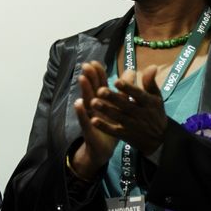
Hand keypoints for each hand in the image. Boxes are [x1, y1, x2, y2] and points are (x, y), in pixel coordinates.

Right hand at [71, 61, 116, 176]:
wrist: (104, 148)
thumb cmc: (111, 125)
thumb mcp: (120, 107)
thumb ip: (124, 89)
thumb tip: (132, 71)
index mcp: (103, 101)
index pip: (99, 84)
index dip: (97, 73)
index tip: (95, 62)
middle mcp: (94, 107)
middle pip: (91, 89)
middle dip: (89, 77)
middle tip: (86, 65)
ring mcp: (90, 116)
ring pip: (86, 101)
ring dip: (84, 90)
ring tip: (82, 78)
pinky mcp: (89, 128)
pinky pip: (84, 119)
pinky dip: (80, 111)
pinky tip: (78, 103)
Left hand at [89, 65, 166, 154]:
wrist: (160, 139)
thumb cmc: (155, 112)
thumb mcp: (156, 97)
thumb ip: (150, 82)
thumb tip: (152, 66)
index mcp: (150, 102)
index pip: (138, 94)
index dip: (128, 88)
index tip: (116, 81)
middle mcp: (142, 114)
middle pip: (126, 105)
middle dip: (113, 98)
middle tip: (99, 90)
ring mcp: (134, 126)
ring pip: (118, 117)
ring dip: (106, 110)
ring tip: (93, 102)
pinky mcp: (126, 135)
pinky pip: (114, 131)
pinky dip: (104, 127)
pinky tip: (93, 120)